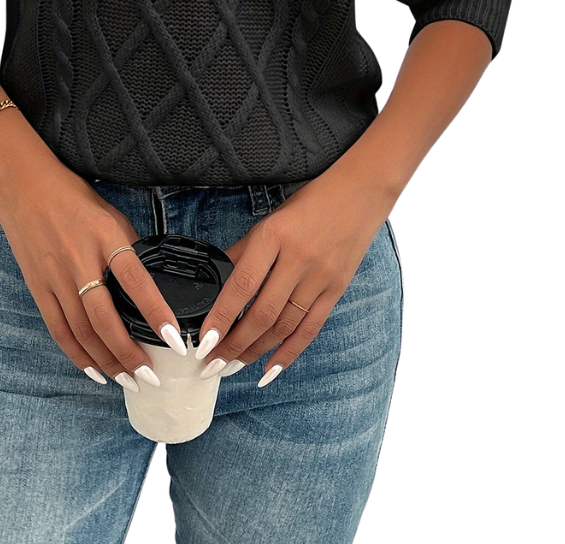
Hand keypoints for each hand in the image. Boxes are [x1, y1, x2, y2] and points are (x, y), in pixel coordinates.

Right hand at [0, 159, 188, 391]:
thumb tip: (149, 284)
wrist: (23, 185)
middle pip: (105, 318)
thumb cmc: (72, 197)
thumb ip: (128, 248)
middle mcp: (79, 260)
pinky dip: (77, 355)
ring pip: (82, 331)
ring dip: (107, 361)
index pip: (135, 280)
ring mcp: (55, 277)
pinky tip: (94, 372)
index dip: (156, 311)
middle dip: (129, 353)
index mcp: (104, 236)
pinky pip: (58, 329)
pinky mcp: (38, 287)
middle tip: (151, 376)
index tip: (175, 338)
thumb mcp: (110, 214)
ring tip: (129, 381)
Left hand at [194, 173, 396, 385]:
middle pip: (262, 313)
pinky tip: (270, 371)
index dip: (221, 317)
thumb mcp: (270, 220)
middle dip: (234, 345)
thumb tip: (217, 279)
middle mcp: (296, 259)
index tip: (204, 341)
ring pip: (284, 326)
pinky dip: (289, 353)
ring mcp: (319, 277)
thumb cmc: (309, 203)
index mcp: (273, 237)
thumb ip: (244, 251)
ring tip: (233, 367)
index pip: (241, 285)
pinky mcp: (336, 290)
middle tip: (212, 364)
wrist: (360, 194)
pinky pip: (310, 328)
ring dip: (256, 351)